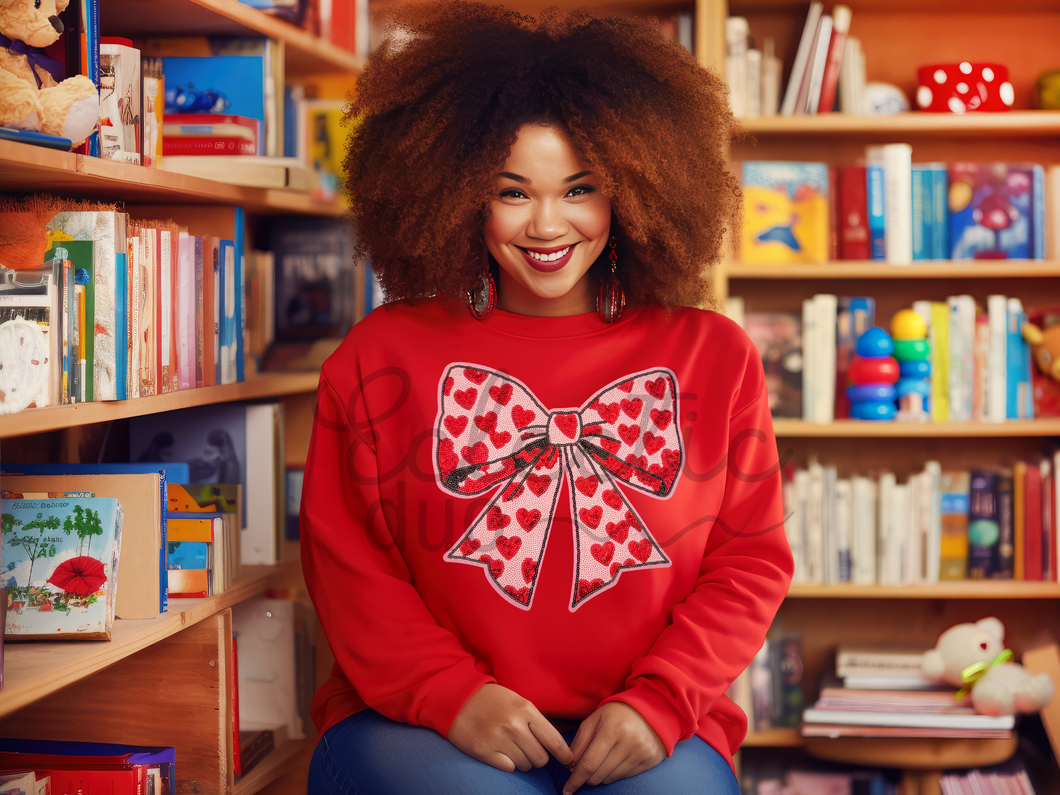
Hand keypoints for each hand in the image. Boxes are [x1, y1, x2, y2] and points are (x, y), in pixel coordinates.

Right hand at [448, 683, 574, 772]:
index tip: (569, 761)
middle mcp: (514, 725)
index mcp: (526, 710)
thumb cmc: (493, 701)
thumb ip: (537, 721)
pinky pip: (509, 768)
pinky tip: (501, 751)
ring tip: (511, 746)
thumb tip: (558, 745)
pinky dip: (508, 763)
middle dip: (538, 756)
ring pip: (526, 765)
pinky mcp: (484, 751)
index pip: (554, 740)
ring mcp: (498, 739)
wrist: (459, 699)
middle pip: (541, 758)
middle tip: (528, 747)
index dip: (565, 755)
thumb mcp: (519, 702)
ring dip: (522, 760)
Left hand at [563, 702, 665, 793]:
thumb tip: (570, 766)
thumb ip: (580, 742)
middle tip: (583, 768)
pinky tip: (615, 760)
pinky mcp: (648, 762)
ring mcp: (640, 754)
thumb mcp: (594, 719)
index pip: (589, 763)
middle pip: (598, 775)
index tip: (567, 789)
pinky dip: (613, 773)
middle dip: (586, 776)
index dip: (576, 779)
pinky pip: (623, 777)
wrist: (650, 710)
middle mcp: (628, 743)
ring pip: (609, 779)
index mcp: (612, 729)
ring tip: (603, 758)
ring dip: (600, 774)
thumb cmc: (617, 714)